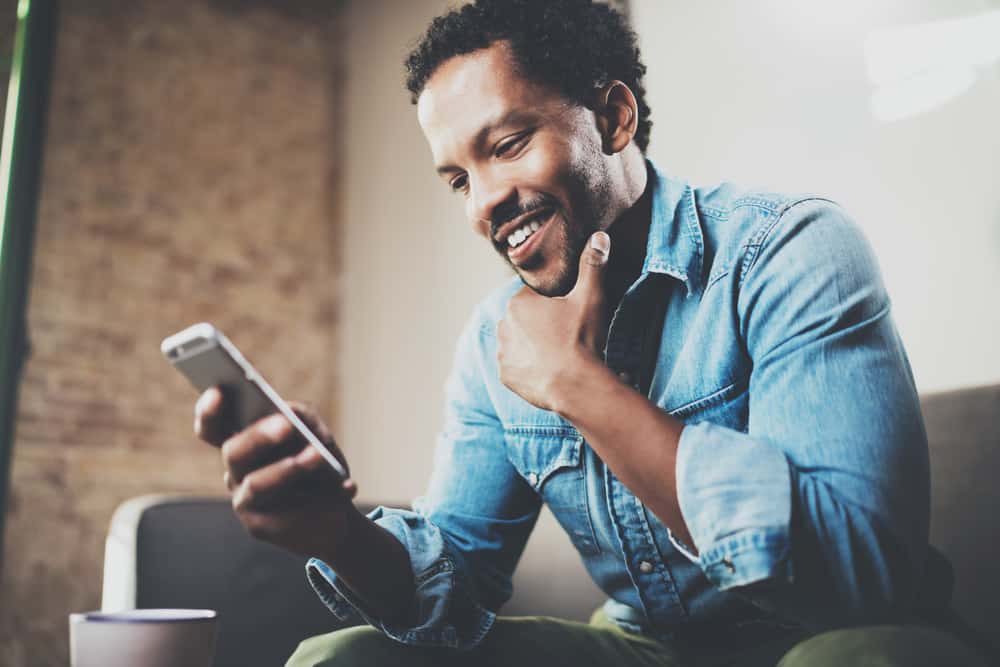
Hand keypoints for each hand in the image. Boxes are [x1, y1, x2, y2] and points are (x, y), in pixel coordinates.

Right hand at [194, 387, 359, 560]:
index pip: (212, 427)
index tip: (220, 389)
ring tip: (318, 456)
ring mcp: (245, 501)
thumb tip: (293, 417)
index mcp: (241, 443)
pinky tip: (347, 487)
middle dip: (259, 436)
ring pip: (257, 484)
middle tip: (286, 425)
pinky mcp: (262, 528)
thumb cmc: (318, 463)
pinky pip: (287, 513)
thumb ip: (303, 418)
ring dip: (290, 468)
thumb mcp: (315, 434)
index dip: (209, 410)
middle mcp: (236, 471)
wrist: (334, 512)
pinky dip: (321, 498)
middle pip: (233, 452)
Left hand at [497, 231, 611, 410]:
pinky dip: (529, 368)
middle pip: (525, 319)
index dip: (554, 305)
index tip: (569, 316)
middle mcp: (503, 325)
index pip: (535, 297)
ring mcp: (503, 353)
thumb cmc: (581, 339)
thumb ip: (593, 265)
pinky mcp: (506, 376)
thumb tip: (599, 236)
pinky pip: (516, 366)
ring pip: (519, 342)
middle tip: (566, 336)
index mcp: (518, 303)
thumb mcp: (590, 298)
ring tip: (558, 354)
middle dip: (541, 324)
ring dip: (533, 345)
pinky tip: (548, 370)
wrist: (576, 386)